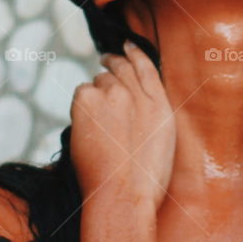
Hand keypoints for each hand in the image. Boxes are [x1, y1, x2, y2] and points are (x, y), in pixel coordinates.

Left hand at [70, 41, 176, 207]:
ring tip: (94, 119)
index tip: (127, 46)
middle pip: (120, 67)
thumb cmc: (142, 183)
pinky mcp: (89, 100)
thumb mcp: (162, 142)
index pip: (146, 66)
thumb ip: (151, 115)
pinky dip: (80, 106)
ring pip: (98, 81)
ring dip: (95, 93)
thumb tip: (133, 103)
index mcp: (161, 106)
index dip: (135, 53)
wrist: (123, 195)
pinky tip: (85, 125)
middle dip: (111, 64)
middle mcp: (139, 94)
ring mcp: (114, 94)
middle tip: (103, 61)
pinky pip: (81, 93)